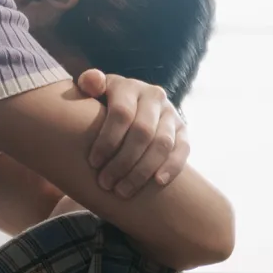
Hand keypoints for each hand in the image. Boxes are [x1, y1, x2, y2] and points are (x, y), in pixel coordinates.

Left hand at [79, 69, 189, 197]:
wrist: (128, 107)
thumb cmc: (101, 105)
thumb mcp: (93, 92)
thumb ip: (89, 84)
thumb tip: (92, 82)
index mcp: (129, 87)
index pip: (121, 114)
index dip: (108, 140)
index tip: (93, 163)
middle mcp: (154, 96)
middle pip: (142, 132)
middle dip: (123, 162)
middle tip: (105, 183)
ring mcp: (171, 113)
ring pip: (162, 144)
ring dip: (143, 171)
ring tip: (123, 191)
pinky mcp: (183, 130)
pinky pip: (183, 149)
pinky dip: (172, 167)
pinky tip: (157, 182)